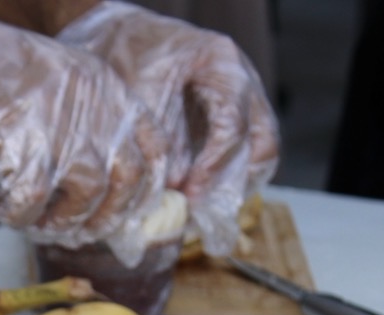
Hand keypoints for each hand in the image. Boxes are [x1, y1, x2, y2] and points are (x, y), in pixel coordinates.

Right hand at [0, 0, 167, 261]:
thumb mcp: (56, 90)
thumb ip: (85, 128)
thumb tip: (101, 195)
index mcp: (107, 87)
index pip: (153, 147)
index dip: (143, 188)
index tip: (121, 211)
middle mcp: (95, 106)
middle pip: (127, 180)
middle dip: (102, 217)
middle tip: (71, 229)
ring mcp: (64, 127)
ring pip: (86, 198)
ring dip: (59, 221)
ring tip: (32, 222)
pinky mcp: (26, 148)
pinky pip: (33, 204)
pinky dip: (17, 216)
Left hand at [58, 1, 279, 255]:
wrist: (120, 32)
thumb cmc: (125, 53)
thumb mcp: (135, 91)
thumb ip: (158, 139)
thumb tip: (174, 190)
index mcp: (222, 64)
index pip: (234, 124)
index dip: (214, 166)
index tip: (190, 194)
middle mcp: (242, 80)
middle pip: (263, 143)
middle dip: (233, 184)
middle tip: (199, 212)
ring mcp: (242, 100)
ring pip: (261, 152)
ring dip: (234, 187)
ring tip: (198, 211)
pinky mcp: (230, 119)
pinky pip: (243, 156)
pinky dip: (225, 179)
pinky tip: (195, 198)